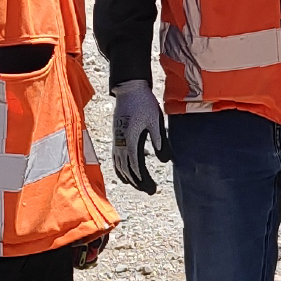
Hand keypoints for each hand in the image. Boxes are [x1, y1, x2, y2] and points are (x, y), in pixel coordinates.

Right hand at [112, 80, 170, 195]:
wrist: (129, 90)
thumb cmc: (144, 104)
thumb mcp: (155, 121)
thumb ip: (160, 141)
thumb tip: (165, 161)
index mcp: (131, 141)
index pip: (137, 168)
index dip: (144, 180)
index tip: (152, 189)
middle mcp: (121, 144)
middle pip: (128, 170)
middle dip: (138, 182)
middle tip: (149, 191)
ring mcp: (116, 141)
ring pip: (120, 166)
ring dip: (129, 177)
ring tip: (139, 185)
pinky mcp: (116, 137)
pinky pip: (115, 159)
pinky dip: (119, 169)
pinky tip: (124, 173)